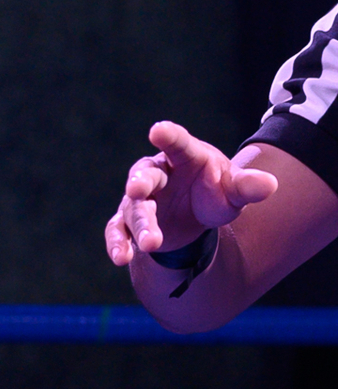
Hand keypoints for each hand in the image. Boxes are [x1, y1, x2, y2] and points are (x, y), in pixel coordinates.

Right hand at [105, 121, 277, 265]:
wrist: (197, 211)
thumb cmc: (215, 190)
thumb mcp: (234, 189)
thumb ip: (248, 186)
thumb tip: (270, 184)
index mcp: (183, 156)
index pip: (176, 142)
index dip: (167, 136)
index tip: (157, 131)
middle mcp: (156, 172)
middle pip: (145, 175)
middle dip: (140, 183)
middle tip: (136, 190)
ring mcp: (141, 197)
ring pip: (134, 207)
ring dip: (139, 224)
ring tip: (150, 244)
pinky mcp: (131, 219)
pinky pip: (118, 228)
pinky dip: (117, 242)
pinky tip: (120, 257)